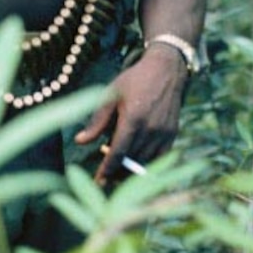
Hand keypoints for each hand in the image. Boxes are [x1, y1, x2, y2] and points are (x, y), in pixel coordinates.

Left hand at [74, 46, 187, 185]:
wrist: (166, 70)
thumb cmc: (135, 81)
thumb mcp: (111, 95)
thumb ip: (97, 120)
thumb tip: (80, 141)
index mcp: (133, 118)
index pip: (119, 152)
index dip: (107, 169)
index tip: (98, 181)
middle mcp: (151, 129)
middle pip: (132, 162)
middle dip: (117, 173)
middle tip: (104, 178)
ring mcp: (164, 134)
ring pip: (146, 163)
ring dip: (131, 171)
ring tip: (118, 171)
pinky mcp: (172, 135)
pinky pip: (159, 159)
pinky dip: (147, 165)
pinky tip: (135, 165)